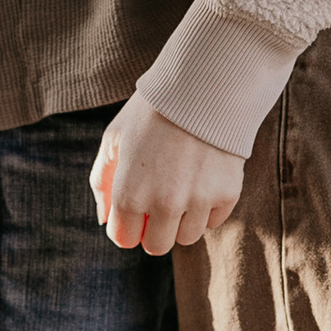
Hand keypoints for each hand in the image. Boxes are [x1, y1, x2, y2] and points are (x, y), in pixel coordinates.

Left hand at [92, 96, 242, 253]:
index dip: (126, 224)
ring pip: (187, 237)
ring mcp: (198, 202)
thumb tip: (106, 219)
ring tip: (182, 186)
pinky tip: (202, 178)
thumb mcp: (115, 138)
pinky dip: (207, 207)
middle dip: (153, 228)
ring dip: (182, 220)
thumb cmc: (153, 110)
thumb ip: (103, 182)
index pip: (123, 238)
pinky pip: (214, 220)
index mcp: (130, 193)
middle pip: (157, 246)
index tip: (133, 208)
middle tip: (158, 201)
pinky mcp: (227, 194)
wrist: (204, 85)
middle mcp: (164, 204)